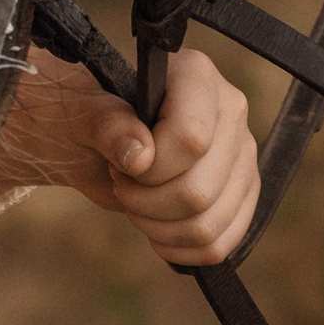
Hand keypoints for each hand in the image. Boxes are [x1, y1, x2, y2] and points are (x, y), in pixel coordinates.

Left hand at [0, 40, 258, 264]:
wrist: (95, 141)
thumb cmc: (86, 117)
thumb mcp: (81, 114)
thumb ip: (107, 125)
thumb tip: (140, 154)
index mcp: (196, 75)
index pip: (191, 138)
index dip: (151, 167)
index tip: (123, 162)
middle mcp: (230, 111)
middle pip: (199, 190)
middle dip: (145, 201)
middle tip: (122, 182)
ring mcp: (242, 155)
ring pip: (208, 223)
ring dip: (158, 227)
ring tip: (136, 202)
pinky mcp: (241, 193)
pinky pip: (219, 244)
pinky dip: (179, 248)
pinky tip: (157, 232)